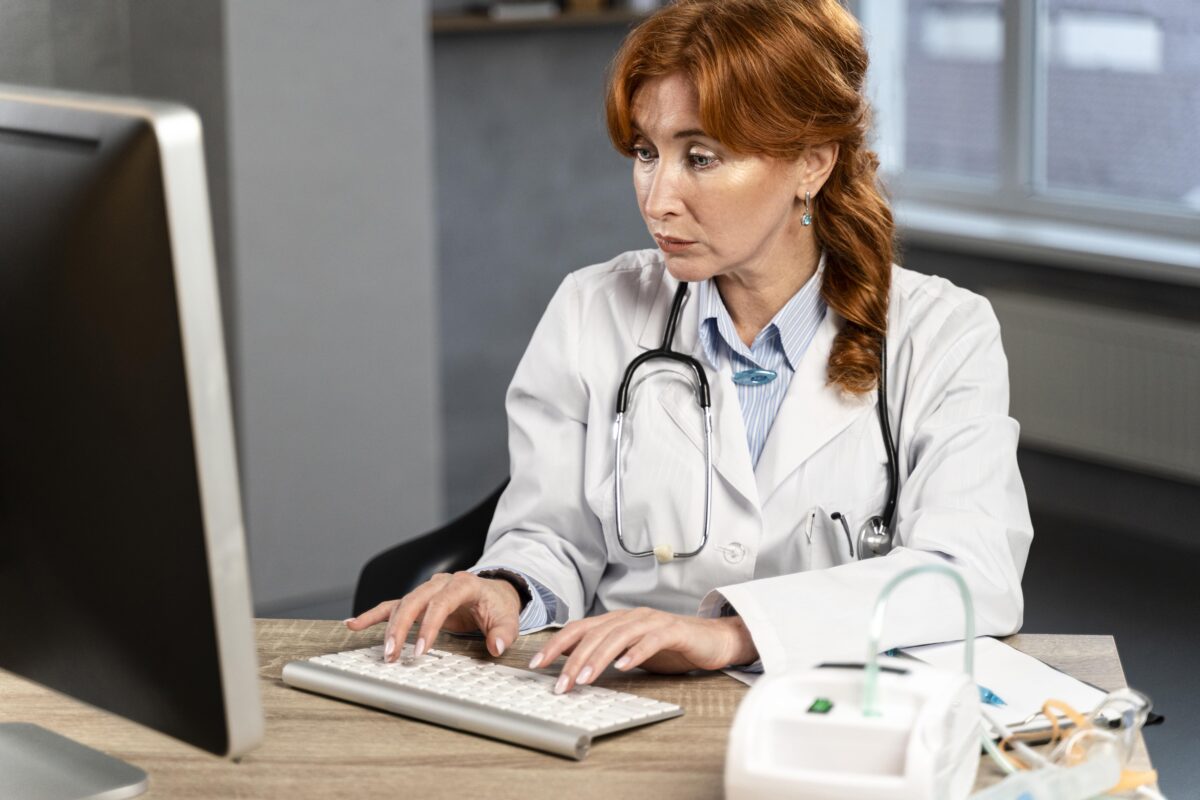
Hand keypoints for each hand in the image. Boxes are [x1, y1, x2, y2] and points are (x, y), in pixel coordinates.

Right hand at [344, 571, 522, 661]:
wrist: (495, 592)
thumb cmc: (498, 606)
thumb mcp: (509, 619)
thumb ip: (504, 633)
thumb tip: (496, 646)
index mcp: (463, 584)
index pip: (442, 602)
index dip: (429, 625)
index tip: (421, 650)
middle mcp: (441, 583)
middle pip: (414, 600)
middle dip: (400, 627)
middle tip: (392, 654)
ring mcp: (427, 590)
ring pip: (402, 604)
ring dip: (389, 627)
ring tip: (383, 652)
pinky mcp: (418, 601)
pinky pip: (392, 606)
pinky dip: (373, 615)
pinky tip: (353, 624)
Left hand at [529, 608, 757, 693]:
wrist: (711, 640)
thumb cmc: (670, 647)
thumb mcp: (630, 650)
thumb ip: (604, 652)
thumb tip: (570, 664)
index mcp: (616, 621)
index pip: (579, 629)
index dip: (556, 645)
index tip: (536, 665)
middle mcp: (630, 617)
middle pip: (594, 634)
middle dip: (572, 660)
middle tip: (559, 684)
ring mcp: (651, 622)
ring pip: (617, 637)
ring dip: (597, 658)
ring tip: (583, 679)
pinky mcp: (673, 631)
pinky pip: (650, 641)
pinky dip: (635, 652)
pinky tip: (624, 666)